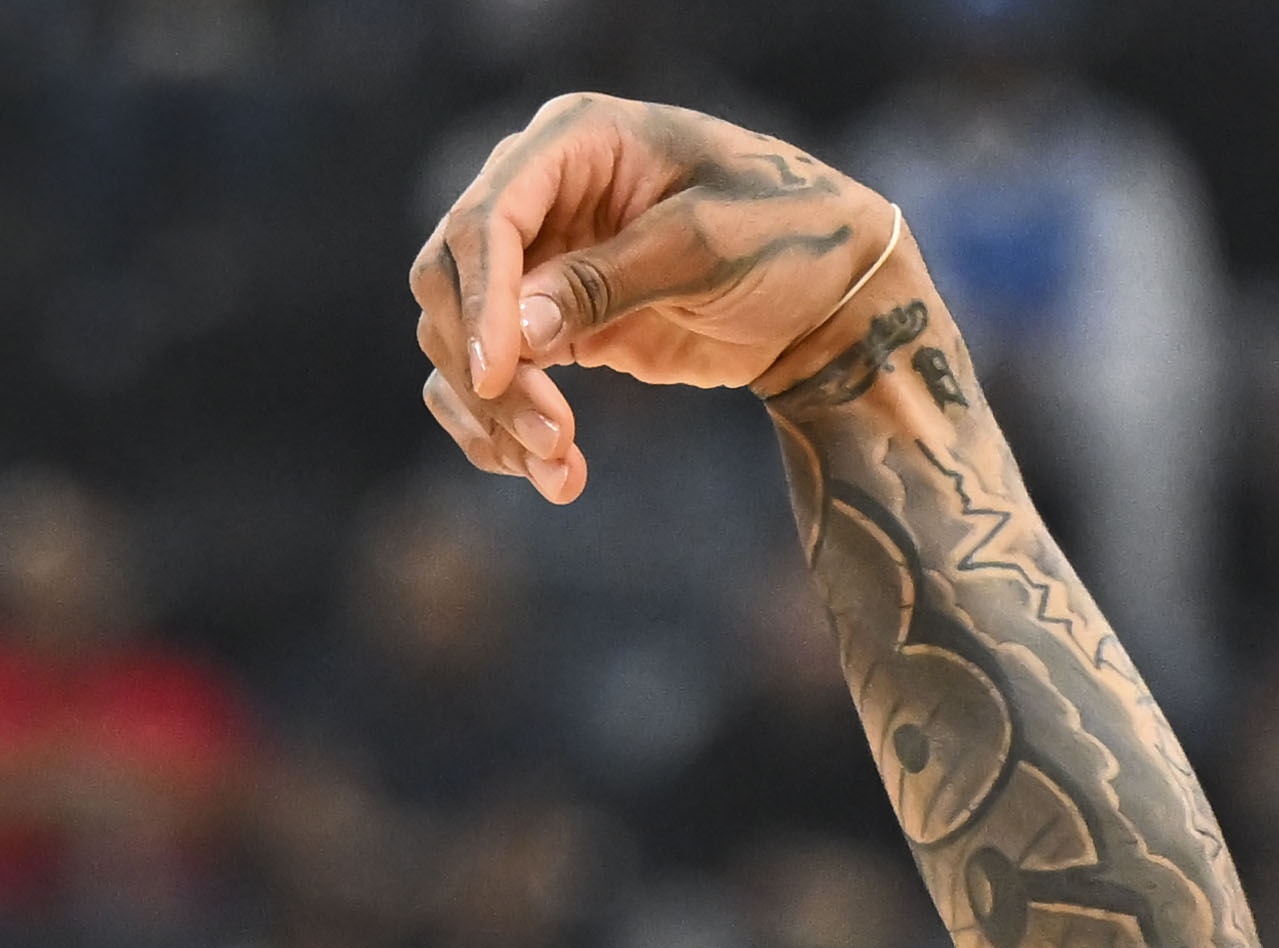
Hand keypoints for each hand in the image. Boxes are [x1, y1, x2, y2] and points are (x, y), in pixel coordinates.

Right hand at [407, 95, 915, 498]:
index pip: (487, 218)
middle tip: (550, 436)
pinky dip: (503, 433)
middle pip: (450, 282)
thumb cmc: (784, 236)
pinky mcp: (549, 328)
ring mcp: (538, 262)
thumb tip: (515, 334)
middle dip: (485, 368)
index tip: (497, 375)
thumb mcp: (704, 248)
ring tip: (556, 470)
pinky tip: (553, 476)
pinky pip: (493, 382)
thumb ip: (607, 283)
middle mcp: (540, 193)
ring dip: (492, 415)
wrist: (828, 294)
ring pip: (458, 342)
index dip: (480, 299)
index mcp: (573, 139)